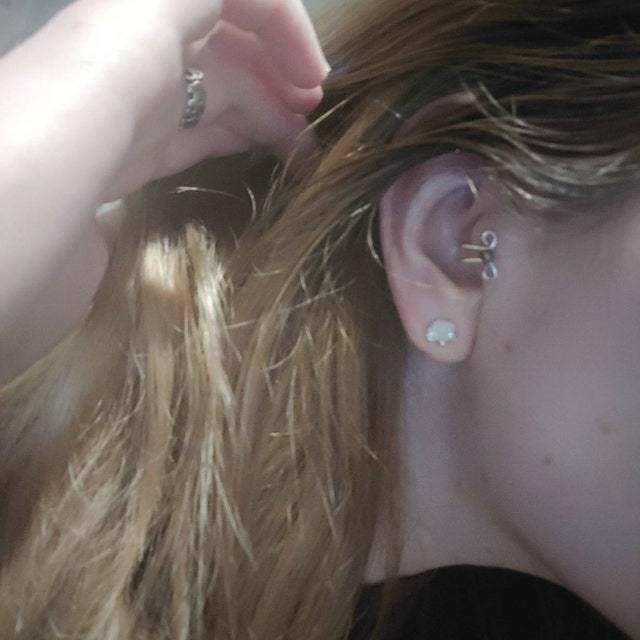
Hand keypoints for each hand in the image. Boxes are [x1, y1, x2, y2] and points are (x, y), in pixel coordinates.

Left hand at [62, 0, 329, 200]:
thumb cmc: (56, 146)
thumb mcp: (114, 46)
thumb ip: (165, 6)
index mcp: (133, 22)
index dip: (283, 22)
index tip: (316, 81)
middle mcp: (134, 59)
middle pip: (225, 46)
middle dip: (280, 69)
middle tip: (315, 116)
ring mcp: (132, 115)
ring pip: (216, 94)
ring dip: (267, 112)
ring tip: (305, 152)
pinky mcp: (130, 165)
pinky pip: (195, 137)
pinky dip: (236, 139)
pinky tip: (265, 157)